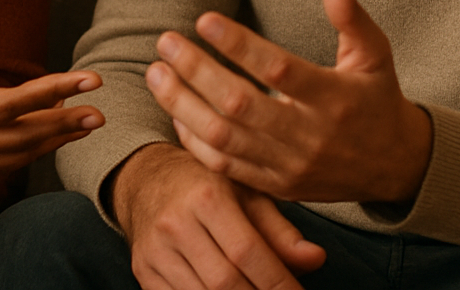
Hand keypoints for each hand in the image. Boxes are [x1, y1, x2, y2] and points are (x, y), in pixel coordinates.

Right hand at [0, 7, 103, 191]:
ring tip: (86, 124)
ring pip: (14, 158)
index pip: (6, 104)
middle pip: (19, 137)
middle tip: (100, 110)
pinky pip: (0, 169)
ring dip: (53, 142)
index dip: (50, 92)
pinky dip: (30, 155)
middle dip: (63, 124)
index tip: (85, 80)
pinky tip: (52, 140)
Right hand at [111, 142, 325, 289]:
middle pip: (224, 281)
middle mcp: (175, 223)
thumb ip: (280, 230)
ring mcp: (154, 250)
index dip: (278, 281)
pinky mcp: (143, 271)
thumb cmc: (206, 185)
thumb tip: (316, 260)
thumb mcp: (246, 194)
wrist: (146, 179)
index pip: (247, 251)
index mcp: (206, 196)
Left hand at [147, 0, 432, 203]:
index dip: (239, 45)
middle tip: (166, 42)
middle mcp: (310, 136)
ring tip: (157, 73)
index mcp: (334, 99)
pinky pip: (226, 168)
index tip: (204, 19)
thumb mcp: (375, 54)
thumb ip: (352, 17)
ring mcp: (290, 166)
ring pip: (224, 138)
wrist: (393, 167)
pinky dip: (195, 142)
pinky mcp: (277, 187)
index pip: (278, 70)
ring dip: (183, 105)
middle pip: (240, 105)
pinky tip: (175, 112)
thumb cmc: (376, 99)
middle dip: (196, 71)